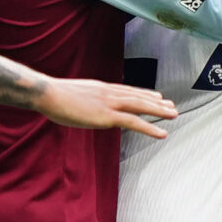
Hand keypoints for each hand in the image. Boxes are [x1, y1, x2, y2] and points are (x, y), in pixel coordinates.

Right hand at [34, 77, 175, 138]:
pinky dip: (150, 128)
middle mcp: (110, 93)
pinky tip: (162, 133)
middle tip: (172, 105)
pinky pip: (134, 122)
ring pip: (141, 107)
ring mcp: (110, 104)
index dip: (144, 93)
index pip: (128, 91)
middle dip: (157, 102)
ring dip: (159, 112)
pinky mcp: (107, 116)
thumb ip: (84, 101)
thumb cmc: (54, 97)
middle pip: (138, 96)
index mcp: (102, 88)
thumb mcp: (73, 96)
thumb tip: (85, 106)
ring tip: (174, 115)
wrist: (47, 93)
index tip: (157, 95)